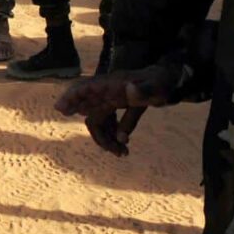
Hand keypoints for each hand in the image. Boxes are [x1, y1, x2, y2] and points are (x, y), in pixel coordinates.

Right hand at [55, 66, 177, 155]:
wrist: (172, 80)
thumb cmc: (164, 80)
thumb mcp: (159, 86)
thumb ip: (145, 89)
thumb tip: (129, 91)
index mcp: (114, 84)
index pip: (86, 88)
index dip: (71, 97)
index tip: (61, 109)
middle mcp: (109, 91)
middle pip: (91, 113)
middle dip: (98, 134)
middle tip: (114, 151)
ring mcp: (113, 99)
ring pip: (99, 121)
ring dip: (106, 138)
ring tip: (123, 153)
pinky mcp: (119, 105)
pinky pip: (109, 123)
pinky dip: (113, 135)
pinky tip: (124, 145)